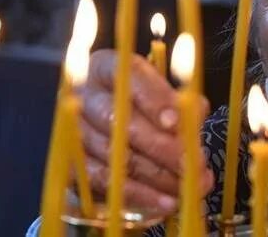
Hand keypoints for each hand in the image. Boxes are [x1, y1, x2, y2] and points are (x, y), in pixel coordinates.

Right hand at [79, 50, 213, 214]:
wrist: (107, 125)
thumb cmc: (143, 104)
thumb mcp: (164, 93)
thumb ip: (181, 102)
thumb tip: (195, 116)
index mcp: (107, 67)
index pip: (129, 76)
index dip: (154, 99)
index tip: (176, 122)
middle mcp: (83, 96)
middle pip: (117, 120)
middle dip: (160, 145)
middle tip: (191, 164)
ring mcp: (72, 131)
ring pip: (113, 155)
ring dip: (155, 175)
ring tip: (187, 187)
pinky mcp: (72, 164)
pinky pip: (104, 182)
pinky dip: (138, 194)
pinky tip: (165, 201)